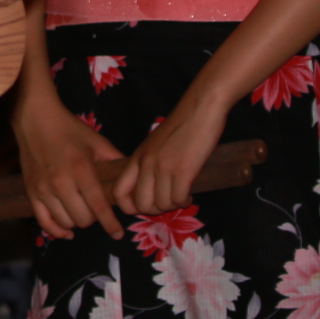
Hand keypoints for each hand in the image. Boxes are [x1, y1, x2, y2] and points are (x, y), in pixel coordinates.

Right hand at [13, 90, 126, 239]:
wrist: (35, 120)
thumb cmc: (69, 130)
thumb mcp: (96, 141)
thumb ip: (115, 159)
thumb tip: (132, 177)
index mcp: (81, 170)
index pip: (99, 206)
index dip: (110, 223)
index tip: (118, 234)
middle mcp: (62, 183)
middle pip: (83, 219)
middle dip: (94, 218)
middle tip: (96, 208)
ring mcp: (44, 190)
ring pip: (66, 222)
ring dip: (77, 221)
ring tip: (81, 211)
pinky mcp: (32, 193)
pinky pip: (44, 222)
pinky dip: (57, 230)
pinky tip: (67, 231)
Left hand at [112, 92, 224, 219]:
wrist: (200, 109)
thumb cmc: (181, 126)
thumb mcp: (154, 144)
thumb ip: (148, 164)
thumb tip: (149, 190)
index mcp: (137, 157)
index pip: (119, 191)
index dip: (129, 207)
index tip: (146, 206)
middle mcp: (146, 164)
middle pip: (142, 204)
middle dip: (157, 210)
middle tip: (169, 202)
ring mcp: (163, 168)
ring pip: (162, 205)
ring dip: (174, 205)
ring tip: (181, 196)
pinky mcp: (183, 170)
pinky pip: (179, 199)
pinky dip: (186, 201)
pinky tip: (190, 194)